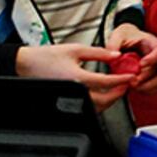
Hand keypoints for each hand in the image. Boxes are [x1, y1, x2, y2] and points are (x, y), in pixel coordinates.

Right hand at [14, 43, 134, 110]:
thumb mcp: (75, 49)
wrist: (26, 65)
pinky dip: (98, 102)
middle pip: (103, 100)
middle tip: (126, 84)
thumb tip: (116, 55)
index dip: (121, 80)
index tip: (130, 77)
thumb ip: (98, 53)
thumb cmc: (46, 57)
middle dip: (118, 93)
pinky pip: (87, 107)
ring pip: (96, 107)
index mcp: (77, 78)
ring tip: (117, 88)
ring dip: (109, 100)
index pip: (105, 82)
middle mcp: (74, 92)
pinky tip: (103, 94)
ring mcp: (69, 100)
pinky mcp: (66, 102)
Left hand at [106, 23, 156, 93]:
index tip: (141, 65)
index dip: (153, 59)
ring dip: (147, 85)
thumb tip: (116, 56)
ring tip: (133, 86)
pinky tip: (135, 89)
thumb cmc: (124, 37)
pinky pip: (156, 87)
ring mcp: (156, 68)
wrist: (125, 43)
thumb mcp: (118, 35)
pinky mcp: (152, 77)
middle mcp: (156, 56)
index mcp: (152, 43)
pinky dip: (147, 90)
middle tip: (133, 80)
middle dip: (146, 76)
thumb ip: (114, 44)